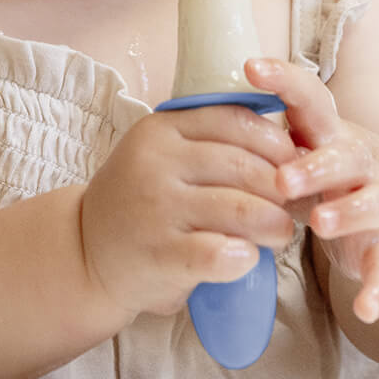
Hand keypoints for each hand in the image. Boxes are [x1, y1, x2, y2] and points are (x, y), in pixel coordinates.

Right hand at [80, 103, 302, 316]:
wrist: (84, 250)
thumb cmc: (139, 199)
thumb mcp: (162, 154)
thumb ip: (207, 141)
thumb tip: (286, 146)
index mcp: (162, 129)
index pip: (233, 120)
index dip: (274, 141)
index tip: (292, 161)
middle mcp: (157, 162)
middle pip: (244, 165)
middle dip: (283, 187)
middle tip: (294, 204)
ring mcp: (157, 208)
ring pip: (242, 209)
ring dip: (275, 225)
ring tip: (281, 232)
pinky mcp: (160, 254)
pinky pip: (221, 254)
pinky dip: (246, 257)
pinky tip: (248, 258)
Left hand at [245, 57, 378, 324]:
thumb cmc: (322, 172)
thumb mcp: (295, 150)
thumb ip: (260, 137)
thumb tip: (196, 111)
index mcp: (326, 131)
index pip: (309, 97)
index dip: (284, 80)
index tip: (250, 67)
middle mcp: (359, 160)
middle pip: (344, 154)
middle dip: (315, 165)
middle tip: (283, 179)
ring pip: (373, 201)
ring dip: (348, 212)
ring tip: (319, 223)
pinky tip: (364, 308)